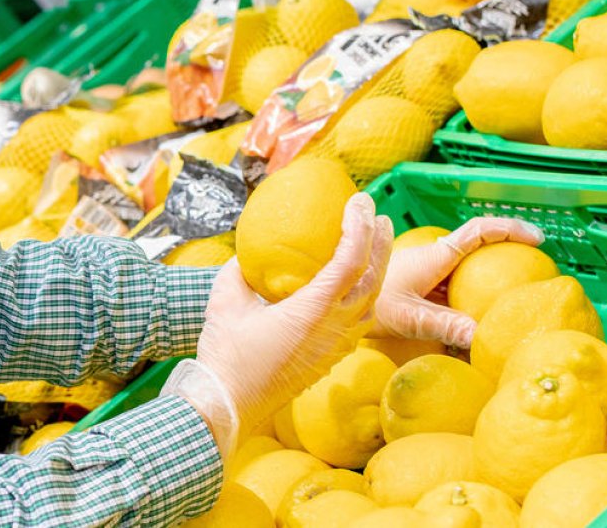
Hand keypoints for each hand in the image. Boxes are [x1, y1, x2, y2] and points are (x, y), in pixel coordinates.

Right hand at [163, 193, 393, 454]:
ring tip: (376, 247)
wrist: (229, 406)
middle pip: (373, 279)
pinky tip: (356, 288)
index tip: (361, 201)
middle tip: (380, 217)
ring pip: (372, 302)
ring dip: (378, 271)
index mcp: (314, 310)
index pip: (351, 260)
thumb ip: (239, 272)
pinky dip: (366, 297)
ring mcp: (337, 345)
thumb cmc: (226, 355)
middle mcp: (335, 327)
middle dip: (381, 243)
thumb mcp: (225, 301)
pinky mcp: (332, 358)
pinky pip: (361, 322)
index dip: (360, 227)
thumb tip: (247, 255)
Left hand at [371, 217, 544, 348]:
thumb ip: (445, 326)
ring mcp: (432, 270)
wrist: (342, 304)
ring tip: (518, 290)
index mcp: (436, 257)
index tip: (536, 237)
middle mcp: (437, 258)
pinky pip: (458, 284)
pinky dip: (475, 291)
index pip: (479, 232)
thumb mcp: (410, 318)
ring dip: (492, 272)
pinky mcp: (427, 285)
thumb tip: (481, 336)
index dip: (510, 229)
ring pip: (470, 266)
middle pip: (481, 245)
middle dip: (510, 247)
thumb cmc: (372, 306)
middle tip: (538, 263)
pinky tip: (485, 313)